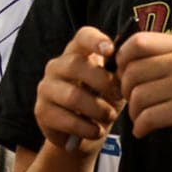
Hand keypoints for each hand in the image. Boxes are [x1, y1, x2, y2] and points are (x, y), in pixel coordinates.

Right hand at [32, 26, 121, 152]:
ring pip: (72, 95)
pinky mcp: (41, 111)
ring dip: (97, 109)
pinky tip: (96, 131)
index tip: (110, 50)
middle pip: (76, 65)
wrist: (82, 134)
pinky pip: (66, 119)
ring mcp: (46, 88)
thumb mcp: (114, 87)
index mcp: (77, 53)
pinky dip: (86, 128)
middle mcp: (57, 66)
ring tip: (109, 117)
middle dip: (103, 82)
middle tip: (120, 96)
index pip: (82, 37)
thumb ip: (119, 76)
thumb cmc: (101, 103)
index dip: (96, 40)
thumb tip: (130, 70)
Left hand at [115, 31, 171, 152]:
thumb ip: (166, 58)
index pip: (138, 41)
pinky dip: (140, 127)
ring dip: (133, 112)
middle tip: (132, 101)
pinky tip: (143, 130)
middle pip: (132, 70)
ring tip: (140, 118)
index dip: (122, 58)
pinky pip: (147, 117)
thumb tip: (123, 61)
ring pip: (137, 96)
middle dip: (125, 89)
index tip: (123, 73)